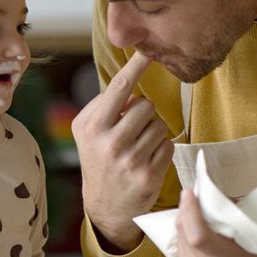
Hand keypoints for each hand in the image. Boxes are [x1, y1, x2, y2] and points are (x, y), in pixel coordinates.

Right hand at [72, 51, 174, 251]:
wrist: (105, 205)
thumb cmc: (98, 158)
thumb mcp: (88, 131)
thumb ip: (104, 105)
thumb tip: (129, 81)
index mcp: (92, 126)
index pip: (120, 87)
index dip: (136, 65)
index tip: (149, 50)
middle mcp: (110, 142)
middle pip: (145, 105)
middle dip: (143, 113)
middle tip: (132, 129)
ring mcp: (130, 160)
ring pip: (159, 125)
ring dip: (153, 131)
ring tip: (137, 147)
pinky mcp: (149, 175)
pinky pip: (168, 145)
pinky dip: (161, 149)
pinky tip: (147, 160)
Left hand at [175, 189, 256, 256]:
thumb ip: (231, 212)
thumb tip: (207, 193)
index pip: (199, 237)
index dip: (190, 212)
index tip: (189, 193)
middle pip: (184, 233)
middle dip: (187, 210)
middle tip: (198, 199)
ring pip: (179, 236)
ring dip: (186, 221)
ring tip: (202, 218)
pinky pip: (179, 244)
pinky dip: (185, 232)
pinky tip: (198, 231)